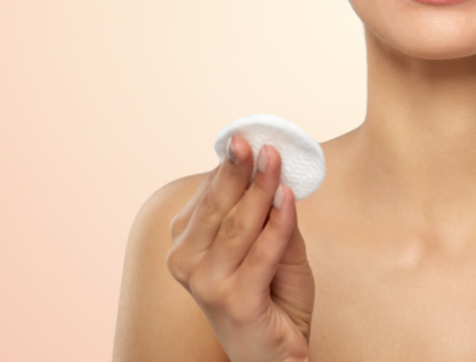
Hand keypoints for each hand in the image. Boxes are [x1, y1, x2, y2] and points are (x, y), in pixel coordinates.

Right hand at [167, 138, 314, 361]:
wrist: (277, 355)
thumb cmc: (272, 298)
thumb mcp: (272, 247)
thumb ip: (269, 213)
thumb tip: (273, 169)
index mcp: (186, 247)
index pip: (208, 197)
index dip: (229, 166)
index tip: (246, 136)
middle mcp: (187, 265)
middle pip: (218, 206)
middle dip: (239, 170)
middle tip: (256, 141)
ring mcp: (208, 287)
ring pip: (239, 226)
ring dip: (262, 189)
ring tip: (278, 161)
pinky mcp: (236, 303)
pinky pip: (262, 253)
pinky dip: (278, 224)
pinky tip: (288, 198)